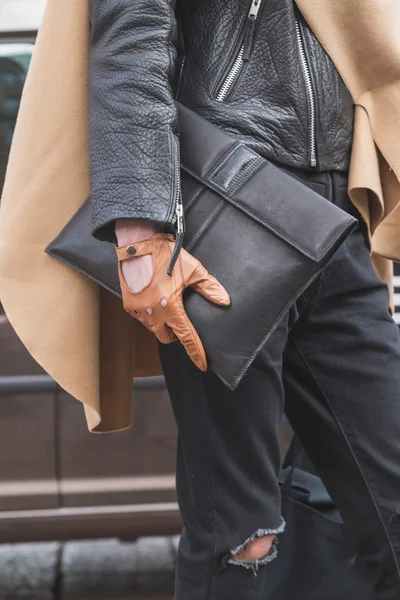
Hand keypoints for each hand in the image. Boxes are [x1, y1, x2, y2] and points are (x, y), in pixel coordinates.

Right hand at [115, 231, 230, 370]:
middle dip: (176, 335)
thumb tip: (224, 301)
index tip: (203, 364)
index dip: (196, 352)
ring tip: (168, 309)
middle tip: (183, 322)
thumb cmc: (165, 254)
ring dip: (163, 325)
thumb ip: (209, 287)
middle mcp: (153, 313)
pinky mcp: (128, 304)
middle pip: (168, 338)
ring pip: (153, 329)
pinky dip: (150, 315)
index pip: (187, 337)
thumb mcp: (193, 269)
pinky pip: (142, 318)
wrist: (137, 243)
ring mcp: (139, 310)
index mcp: (171, 307)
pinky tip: (154, 302)